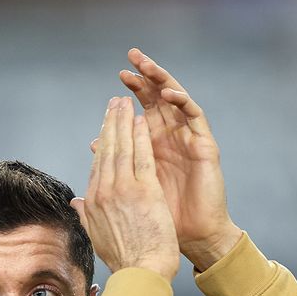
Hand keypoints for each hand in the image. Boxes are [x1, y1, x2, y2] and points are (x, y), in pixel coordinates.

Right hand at [71, 97, 180, 281]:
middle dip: (111, 123)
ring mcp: (123, 190)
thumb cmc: (124, 259)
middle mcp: (104, 192)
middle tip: (114, 103)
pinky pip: (142, 156)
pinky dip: (142, 137)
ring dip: (124, 122)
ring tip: (126, 104)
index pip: (97, 164)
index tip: (105, 126)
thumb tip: (75, 203)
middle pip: (106, 150)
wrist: (141, 272)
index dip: (101, 141)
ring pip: (122, 147)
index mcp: (93, 202)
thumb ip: (86, 215)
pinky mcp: (145, 191)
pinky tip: (143, 121)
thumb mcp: (97, 236)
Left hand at [113, 48, 241, 270]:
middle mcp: (172, 140)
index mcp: (152, 150)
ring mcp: (189, 140)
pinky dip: (182, 102)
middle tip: (131, 57)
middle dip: (144, 79)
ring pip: (176, 100)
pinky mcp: (205, 145)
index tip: (111, 92)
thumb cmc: (161, 221)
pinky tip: (168, 93)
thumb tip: (91, 155)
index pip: (137, 117)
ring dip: (162, 80)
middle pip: (157, 100)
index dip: (126, 102)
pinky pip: (195, 116)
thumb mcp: (130, 191)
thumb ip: (113, 172)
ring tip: (147, 66)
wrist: (192, 238)